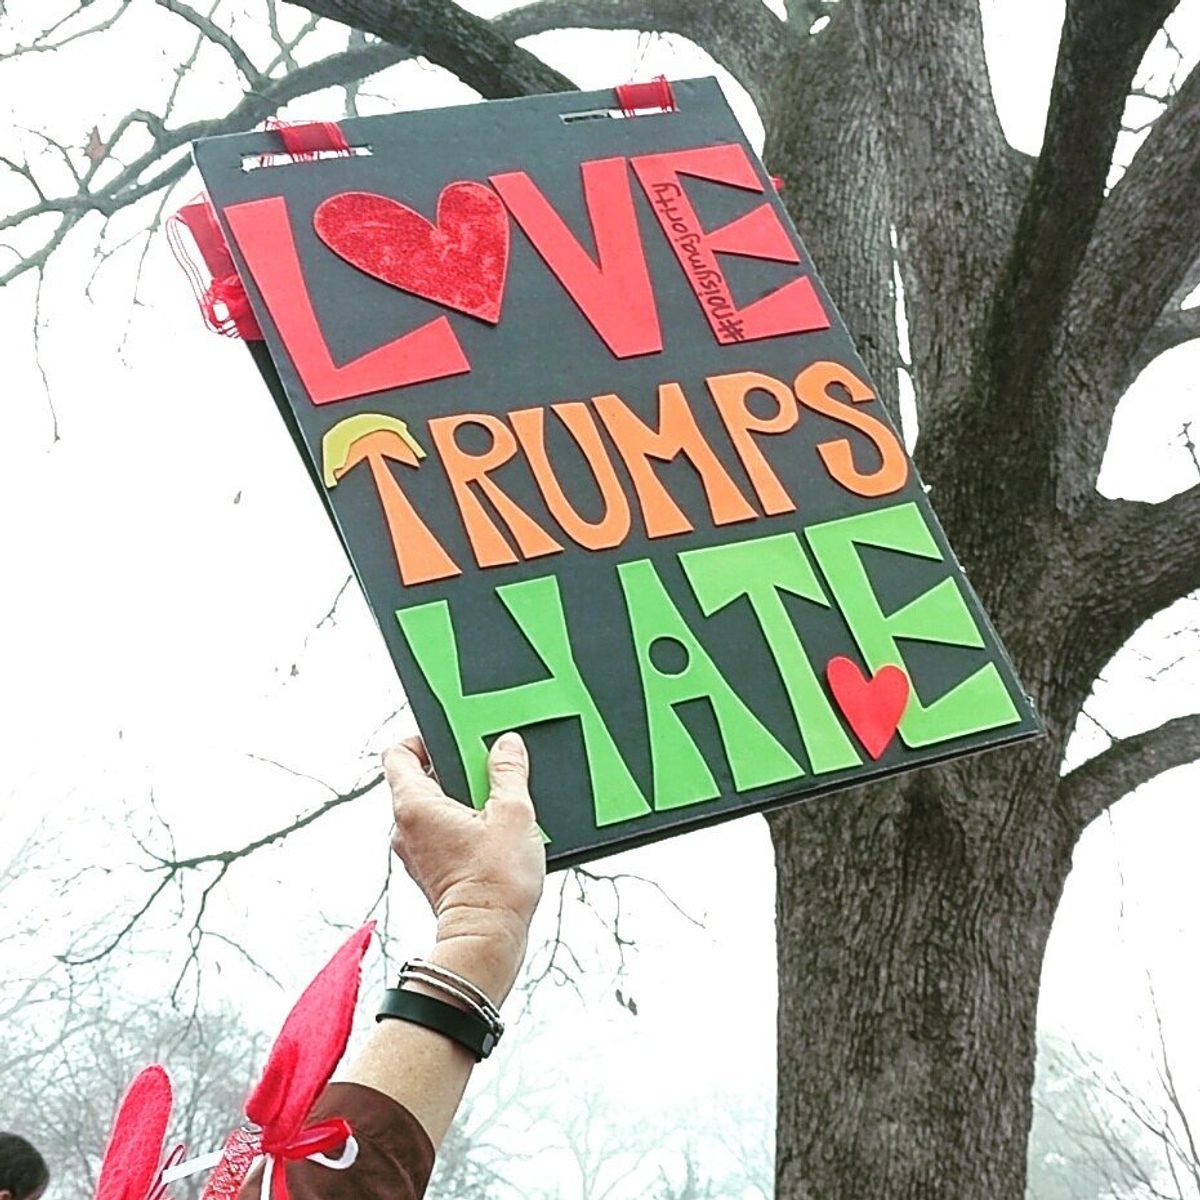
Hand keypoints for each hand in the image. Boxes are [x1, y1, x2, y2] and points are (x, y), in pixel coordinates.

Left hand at [383, 732, 544, 1001]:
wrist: (488, 941)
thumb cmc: (494, 884)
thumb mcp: (513, 813)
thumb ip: (508, 772)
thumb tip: (506, 746)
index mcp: (414, 805)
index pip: (398, 753)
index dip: (423, 738)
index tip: (453, 737)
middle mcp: (404, 828)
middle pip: (418, 778)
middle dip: (453, 768)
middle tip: (486, 768)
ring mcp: (414, 852)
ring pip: (432, 807)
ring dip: (460, 798)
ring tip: (495, 803)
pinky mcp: (430, 870)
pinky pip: (440, 832)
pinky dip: (462, 824)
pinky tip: (493, 832)